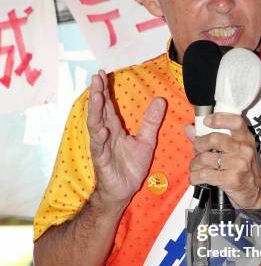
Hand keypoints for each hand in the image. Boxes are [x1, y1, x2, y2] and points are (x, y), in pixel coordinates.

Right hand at [87, 71, 165, 207]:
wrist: (123, 191)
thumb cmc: (130, 167)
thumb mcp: (146, 141)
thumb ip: (151, 121)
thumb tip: (160, 100)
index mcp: (115, 129)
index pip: (108, 106)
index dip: (105, 91)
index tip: (103, 74)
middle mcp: (105, 135)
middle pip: (99, 111)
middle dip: (97, 94)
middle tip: (96, 77)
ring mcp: (101, 147)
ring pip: (95, 125)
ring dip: (95, 110)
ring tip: (96, 96)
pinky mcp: (101, 160)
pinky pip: (99, 147)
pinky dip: (100, 138)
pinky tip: (102, 129)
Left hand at [185, 113, 260, 208]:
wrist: (257, 192)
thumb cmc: (243, 170)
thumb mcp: (234, 151)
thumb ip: (210, 139)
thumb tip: (189, 129)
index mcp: (246, 139)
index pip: (236, 122)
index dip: (219, 119)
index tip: (206, 121)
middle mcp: (244, 150)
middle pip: (214, 139)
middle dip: (199, 145)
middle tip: (197, 151)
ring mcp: (238, 165)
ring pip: (205, 158)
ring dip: (195, 164)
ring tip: (195, 167)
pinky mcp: (231, 180)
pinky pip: (205, 174)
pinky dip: (195, 177)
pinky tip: (196, 178)